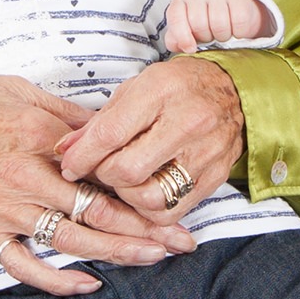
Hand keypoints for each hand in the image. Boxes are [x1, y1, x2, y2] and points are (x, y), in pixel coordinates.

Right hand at [0, 69, 194, 295]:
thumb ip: (69, 117)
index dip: (145, 194)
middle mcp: (25, 179)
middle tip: (183, 243)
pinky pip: (24, 265)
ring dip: (116, 255)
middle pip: (98, 214)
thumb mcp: (22, 91)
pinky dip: (57, 280)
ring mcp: (3, 210)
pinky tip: (88, 284)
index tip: (178, 202)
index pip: (105, 175)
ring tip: (153, 261)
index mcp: (39, 137)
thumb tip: (113, 130)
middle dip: (146, 232)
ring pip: (71, 242)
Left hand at [55, 57, 245, 223]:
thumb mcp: (136, 88)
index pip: (110, 134)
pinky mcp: (215, 176)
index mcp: (161, 90)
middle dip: (103, 176)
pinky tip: (146, 192)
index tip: (70, 166)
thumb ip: (100, 121)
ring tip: (125, 181)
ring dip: (127, 197)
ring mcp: (205, 152)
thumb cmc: (179, 86)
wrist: (234, 90)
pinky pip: (172, 212)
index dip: (82, 156)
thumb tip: (65, 150)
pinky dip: (150, 210)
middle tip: (100, 169)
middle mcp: (187, 121)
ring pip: (150, 198)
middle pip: (128, 171)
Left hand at [163, 0, 271, 53]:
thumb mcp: (186, 27)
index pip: (176, 18)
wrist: (229, 1)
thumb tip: (179, 46)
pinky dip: (239, 32)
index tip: (191, 49)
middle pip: (199, 25)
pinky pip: (239, 22)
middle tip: (210, 34)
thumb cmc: (204, 18)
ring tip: (222, 31)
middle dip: (206, 37)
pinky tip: (236, 28)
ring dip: (223, 36)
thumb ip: (176, 39)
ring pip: (219, 25)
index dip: (182, 37)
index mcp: (181, 0)